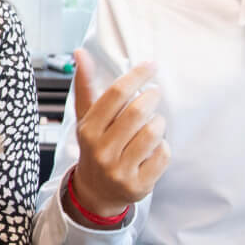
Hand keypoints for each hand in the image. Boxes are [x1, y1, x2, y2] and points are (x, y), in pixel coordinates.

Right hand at [66, 48, 169, 222]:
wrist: (95, 191)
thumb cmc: (95, 146)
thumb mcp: (86, 117)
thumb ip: (85, 85)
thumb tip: (80, 52)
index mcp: (88, 130)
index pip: (115, 94)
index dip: (136, 76)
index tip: (151, 65)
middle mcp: (101, 150)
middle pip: (137, 112)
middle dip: (152, 97)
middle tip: (154, 94)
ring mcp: (119, 169)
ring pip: (153, 133)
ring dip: (159, 123)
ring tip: (152, 124)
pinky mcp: (138, 185)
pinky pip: (163, 155)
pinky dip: (163, 147)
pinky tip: (153, 148)